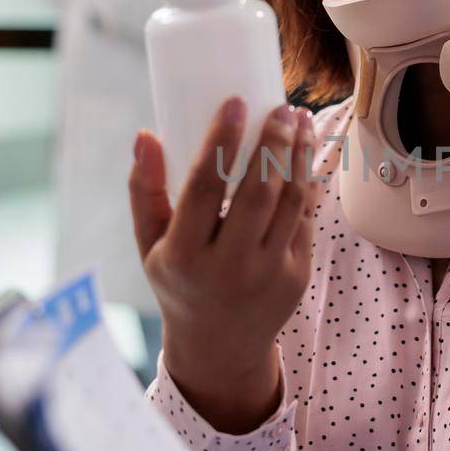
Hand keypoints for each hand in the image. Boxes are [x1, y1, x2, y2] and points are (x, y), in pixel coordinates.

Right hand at [128, 98, 319, 431]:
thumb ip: (144, 190)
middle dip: (273, 143)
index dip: (221, 143)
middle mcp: (228, 267)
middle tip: (282, 107)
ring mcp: (268, 274)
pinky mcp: (296, 276)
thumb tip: (145, 134)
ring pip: (290, 202)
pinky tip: (305, 154)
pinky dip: (306, 182)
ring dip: (298, 156)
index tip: (235, 104)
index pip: (205, 189)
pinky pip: (304, 219)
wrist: (219, 346)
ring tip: (300, 121)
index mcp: (185, 256)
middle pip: (258, 193)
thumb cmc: (179, 280)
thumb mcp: (150, 243)